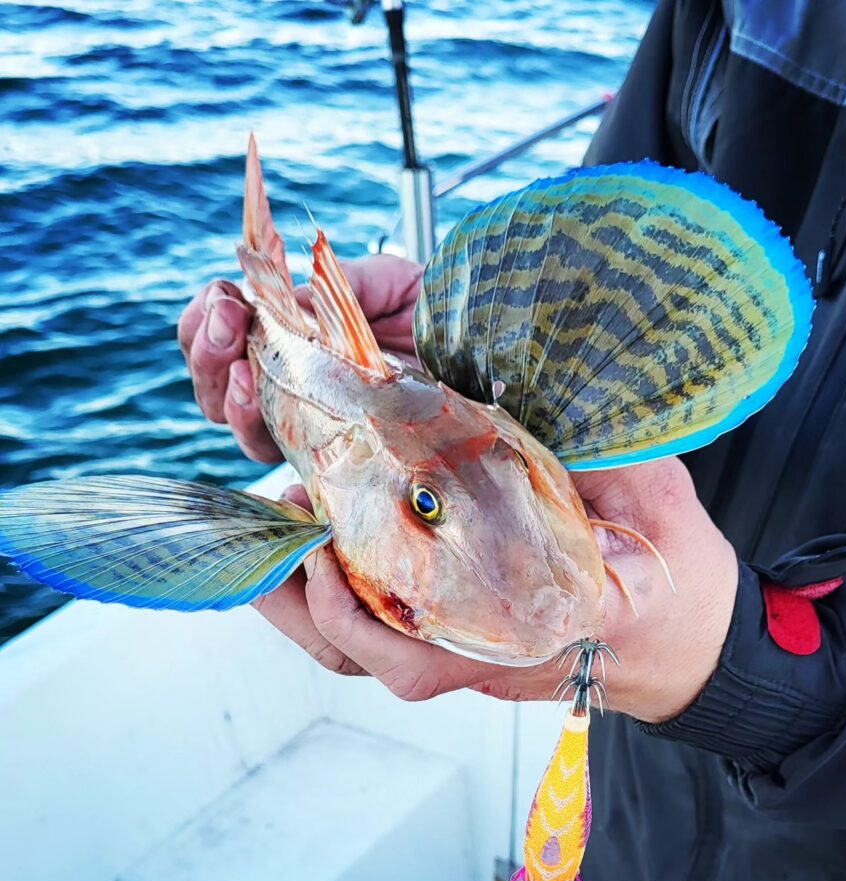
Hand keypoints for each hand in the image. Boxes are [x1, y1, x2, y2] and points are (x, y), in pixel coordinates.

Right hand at [176, 255, 423, 461]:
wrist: (487, 352)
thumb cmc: (437, 316)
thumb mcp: (385, 285)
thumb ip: (331, 288)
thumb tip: (276, 302)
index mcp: (293, 337)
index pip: (223, 331)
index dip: (208, 318)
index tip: (226, 301)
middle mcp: (292, 386)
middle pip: (216, 382)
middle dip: (207, 354)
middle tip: (226, 328)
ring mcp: (314, 427)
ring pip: (244, 427)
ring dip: (232, 400)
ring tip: (246, 376)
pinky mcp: (344, 467)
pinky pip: (298, 478)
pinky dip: (280, 467)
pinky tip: (282, 449)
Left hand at [254, 457, 738, 722]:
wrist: (691, 643)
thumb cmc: (678, 582)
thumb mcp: (655, 504)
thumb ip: (594, 457)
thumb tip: (523, 394)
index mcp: (535, 630)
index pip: (423, 644)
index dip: (356, 604)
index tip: (323, 541)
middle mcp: (488, 656)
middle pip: (367, 653)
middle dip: (306, 596)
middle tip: (283, 516)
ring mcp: (471, 660)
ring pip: (365, 653)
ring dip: (310, 601)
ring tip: (285, 529)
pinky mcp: (467, 649)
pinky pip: (385, 640)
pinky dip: (342, 601)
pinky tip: (327, 549)